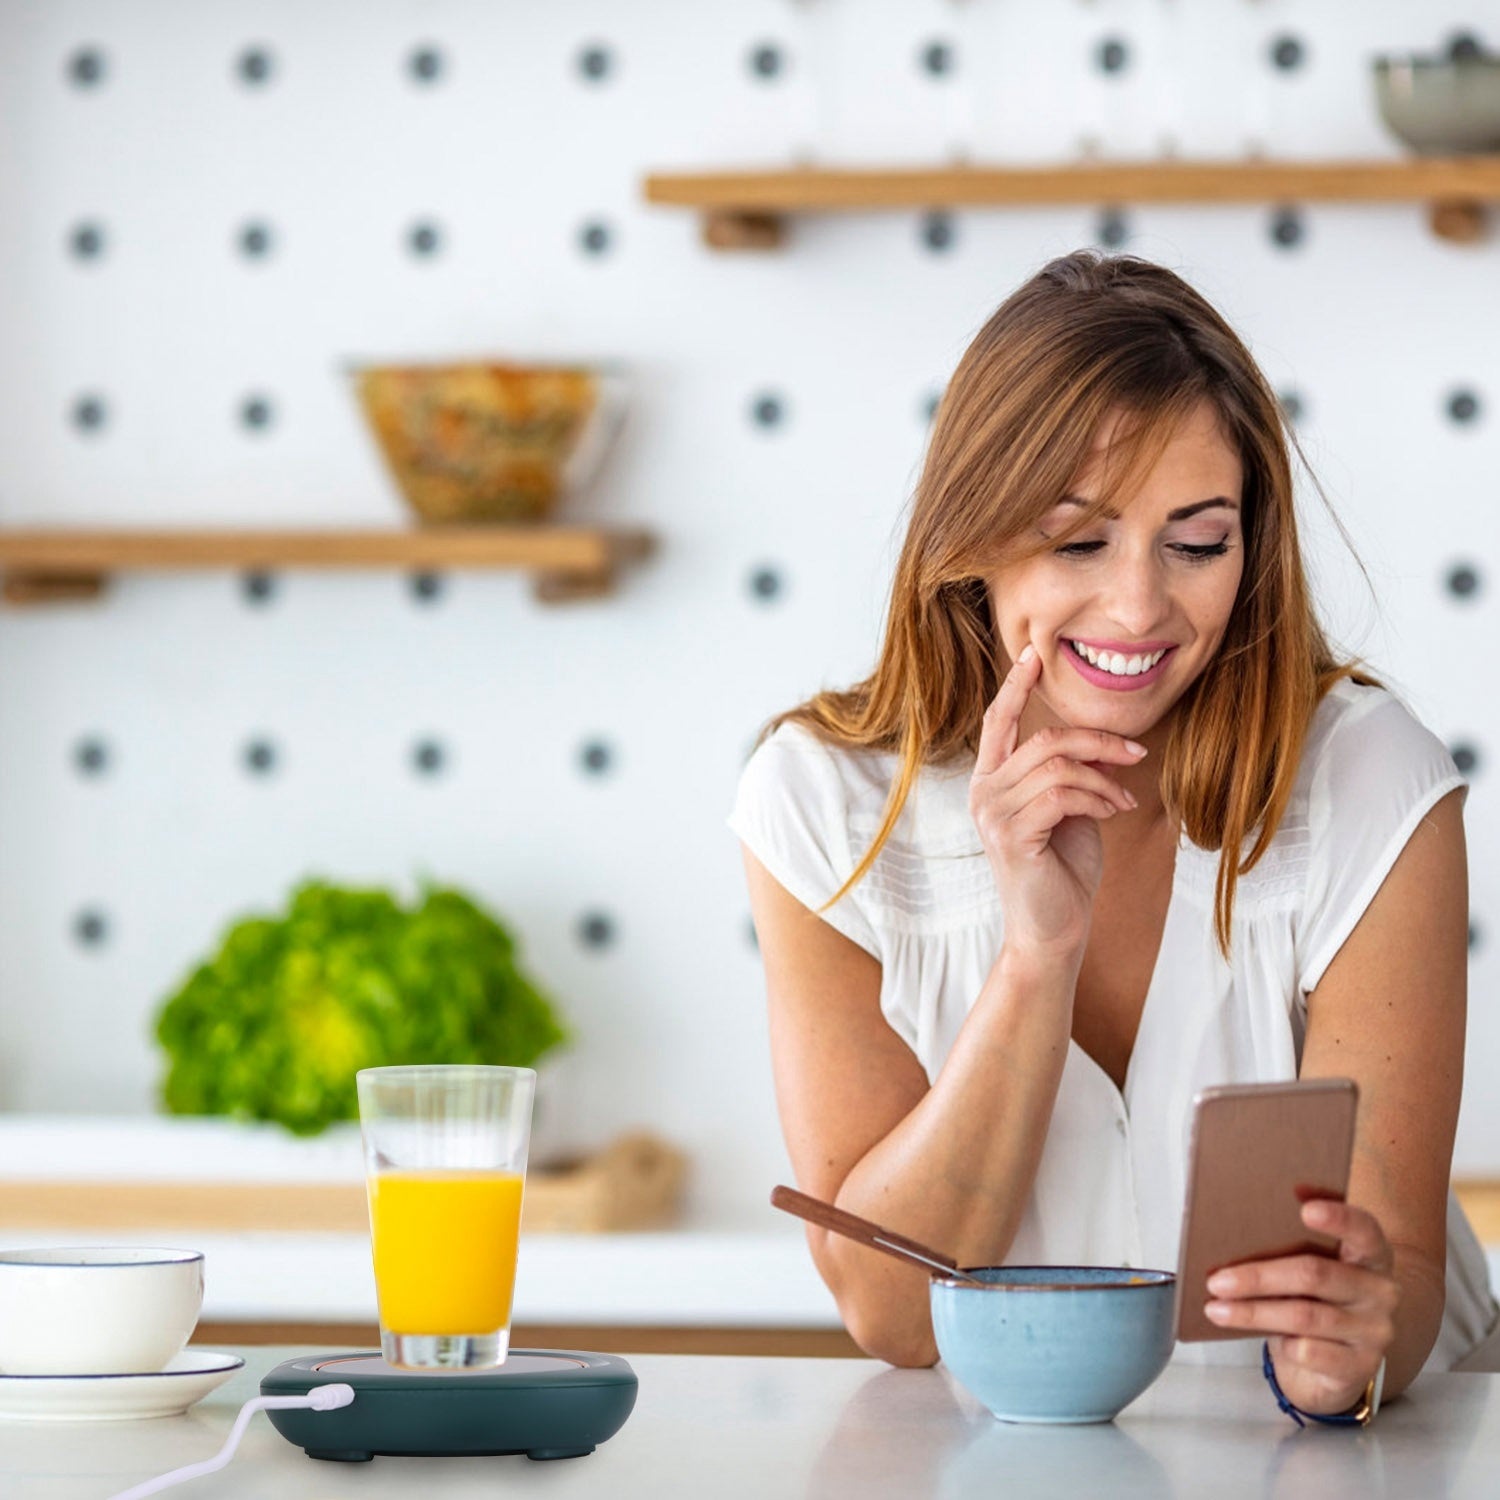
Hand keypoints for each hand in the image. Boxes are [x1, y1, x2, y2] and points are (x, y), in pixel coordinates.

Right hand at [968, 644, 1147, 957]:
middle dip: (1097, 739)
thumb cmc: (1062, 871)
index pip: (999, 721)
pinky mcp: (1011, 836)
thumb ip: (1070, 775)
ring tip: (1123, 800)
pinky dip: (1098, 799)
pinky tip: (1113, 815)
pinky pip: (1063, 795)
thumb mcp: (1070, 810)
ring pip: (1057, 764)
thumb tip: (1098, 745)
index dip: (1016, 686)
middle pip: (1043, 737)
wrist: (1054, 931)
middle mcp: (983, 793)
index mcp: (991, 782)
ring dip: (1104, 777)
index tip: (1033, 654)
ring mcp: (992, 814)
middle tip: (1136, 753)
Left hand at [1202, 1199, 1398, 1414]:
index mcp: (1370, 1253)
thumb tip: (1232, 1228)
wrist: (1336, 1359)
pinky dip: (1281, 1345)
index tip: (1304, 1208)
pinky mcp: (1361, 1366)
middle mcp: (1380, 1290)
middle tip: (1218, 1280)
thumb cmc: (1313, 1298)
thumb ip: (1289, 1245)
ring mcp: (1374, 1330)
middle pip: (1315, 1274)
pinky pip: (1311, 1352)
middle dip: (1259, 1276)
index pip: (1363, 1229)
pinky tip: (1261, 1338)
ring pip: (1305, 1315)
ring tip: (1217, 1308)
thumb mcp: (1308, 1266)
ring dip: (1254, 1313)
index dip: (1338, 1216)